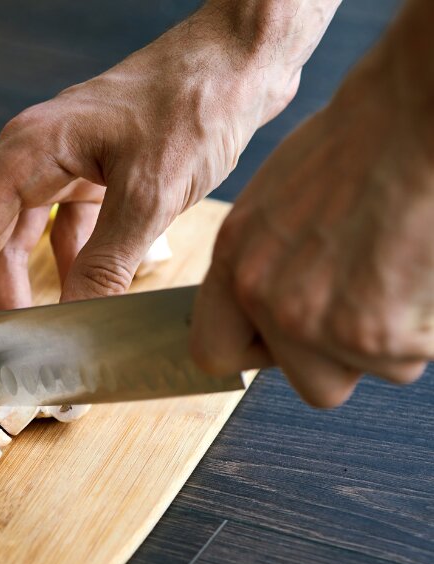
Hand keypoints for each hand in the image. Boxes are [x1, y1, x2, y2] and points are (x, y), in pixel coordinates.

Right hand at [0, 6, 302, 318]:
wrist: (243, 59)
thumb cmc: (195, 101)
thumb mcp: (150, 194)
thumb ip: (105, 264)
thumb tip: (73, 324)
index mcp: (27, 154)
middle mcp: (32, 159)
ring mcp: (62, 166)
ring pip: (21, 241)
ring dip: (23, 288)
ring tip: (32, 338)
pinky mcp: (93, 174)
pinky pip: (63, 231)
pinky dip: (68, 267)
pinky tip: (79, 300)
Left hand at [190, 39, 433, 406]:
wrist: (415, 116)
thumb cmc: (360, 145)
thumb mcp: (276, 202)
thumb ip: (261, 264)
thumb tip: (259, 310)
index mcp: (234, 261)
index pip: (214, 351)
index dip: (258, 353)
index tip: (284, 340)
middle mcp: (264, 298)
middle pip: (307, 383)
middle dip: (340, 358)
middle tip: (365, 301)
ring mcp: (315, 321)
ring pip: (367, 370)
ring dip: (389, 337)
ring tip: (396, 268)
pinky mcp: (375, 334)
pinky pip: (409, 356)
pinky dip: (424, 327)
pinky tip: (418, 269)